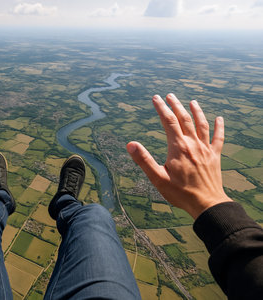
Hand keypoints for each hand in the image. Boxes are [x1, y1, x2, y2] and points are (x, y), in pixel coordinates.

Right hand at [126, 94, 231, 218]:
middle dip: (176, 105)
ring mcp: (205, 150)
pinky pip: (218, 138)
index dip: (161, 108)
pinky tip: (220, 119)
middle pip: (184, 119)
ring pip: (201, 125)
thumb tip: (130, 144)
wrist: (207, 204)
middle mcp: (193, 144)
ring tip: (192, 102)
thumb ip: (144, 160)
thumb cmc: (180, 193)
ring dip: (196, 111)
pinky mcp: (215, 157)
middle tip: (169, 95)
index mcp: (178, 148)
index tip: (155, 98)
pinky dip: (219, 127)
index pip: (168, 121)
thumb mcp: (157, 178)